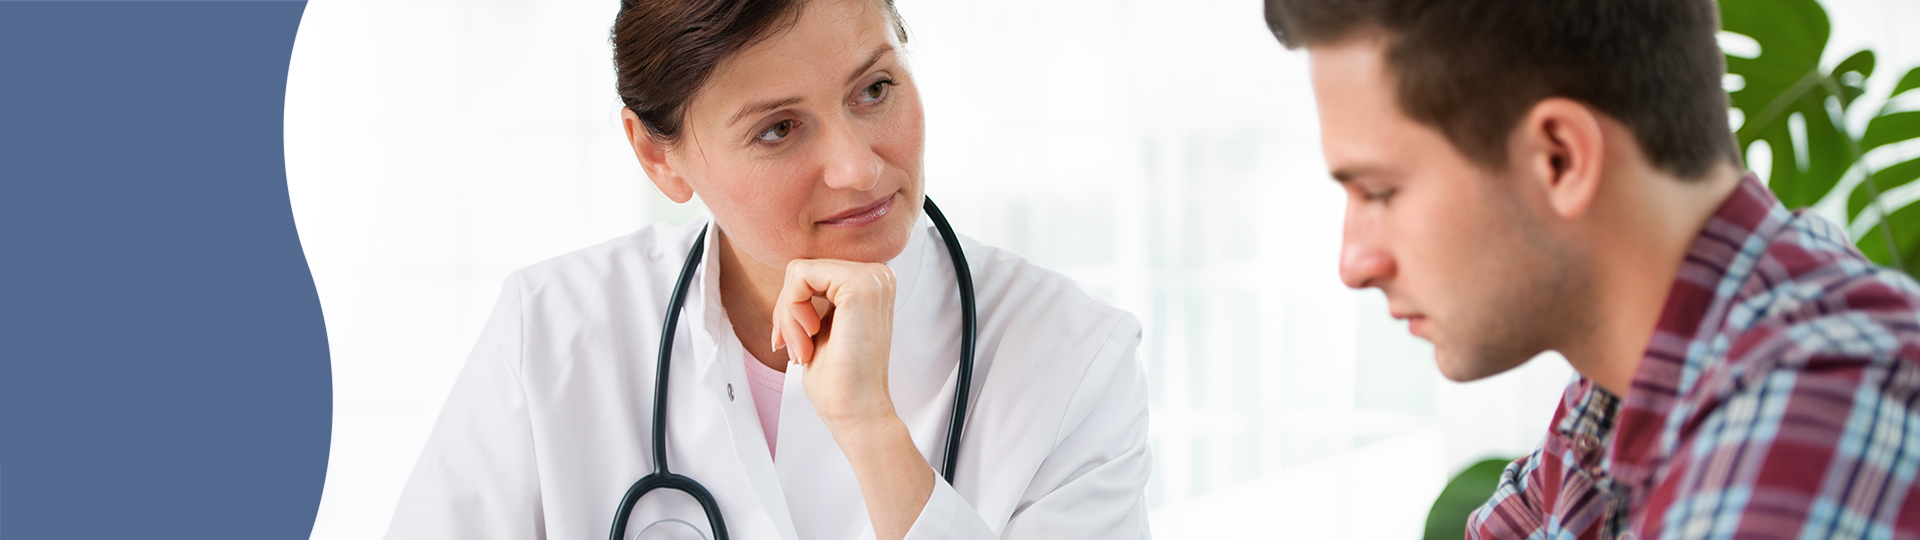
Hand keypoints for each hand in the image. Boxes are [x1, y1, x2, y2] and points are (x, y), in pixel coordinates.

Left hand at [770, 259, 897, 426]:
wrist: (858, 412)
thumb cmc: (839, 379)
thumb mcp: (822, 326)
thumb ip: (813, 297)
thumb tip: (790, 276)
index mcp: (871, 282)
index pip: (813, 272)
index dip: (791, 306)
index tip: (793, 343)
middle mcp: (877, 274)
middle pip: (803, 268)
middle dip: (787, 311)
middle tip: (795, 349)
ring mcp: (872, 277)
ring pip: (798, 271)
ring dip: (788, 314)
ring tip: (802, 348)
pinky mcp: (859, 285)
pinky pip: (800, 276)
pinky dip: (791, 310)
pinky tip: (809, 337)